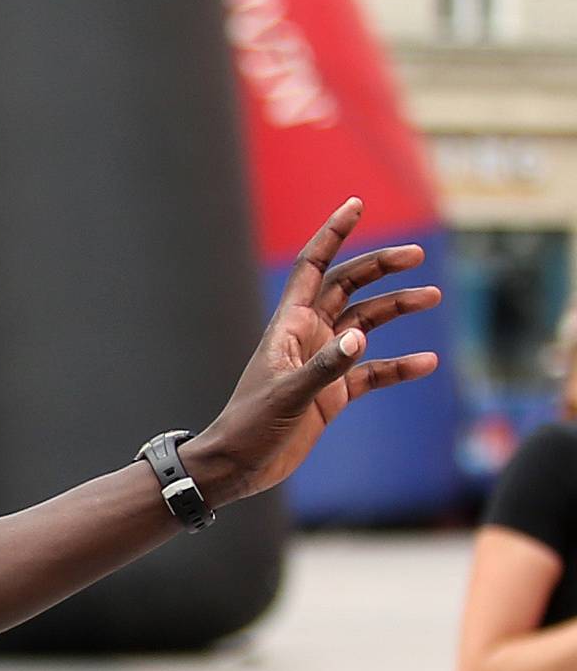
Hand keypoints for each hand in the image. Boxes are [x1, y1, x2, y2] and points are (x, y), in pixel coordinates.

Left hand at [186, 199, 440, 504]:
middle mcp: (308, 336)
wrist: (239, 466)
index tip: (356, 204)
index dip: (333, 233)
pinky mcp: (334, 394)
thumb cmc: (251, 426)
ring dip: (396, 308)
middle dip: (379, 267)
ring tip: (432, 297)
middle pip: (348, 287)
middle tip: (416, 255)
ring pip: (366, 323)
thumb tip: (362, 338)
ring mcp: (323, 363)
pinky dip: (399, 366)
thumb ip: (326, 367)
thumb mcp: (289, 395)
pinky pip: (373, 373)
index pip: (313, 266)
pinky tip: (427, 363)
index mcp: (289, 325)